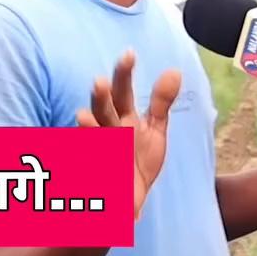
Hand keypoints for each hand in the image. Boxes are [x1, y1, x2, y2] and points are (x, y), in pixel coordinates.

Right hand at [77, 50, 181, 220]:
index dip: (124, 73)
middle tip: (99, 82)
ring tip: (82, 117)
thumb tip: (174, 70)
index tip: (129, 54)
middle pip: (103, 110)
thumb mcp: (153, 130)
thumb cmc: (137, 161)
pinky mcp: (94, 173)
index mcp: (123, 118)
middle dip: (101, 99)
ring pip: (91, 137)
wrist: (128, 202)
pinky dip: (87, 161)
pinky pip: (88, 166)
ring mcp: (99, 152)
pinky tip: (86, 154)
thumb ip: (161, 102)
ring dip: (87, 129)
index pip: (123, 91)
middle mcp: (107, 131)